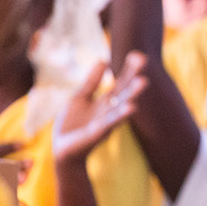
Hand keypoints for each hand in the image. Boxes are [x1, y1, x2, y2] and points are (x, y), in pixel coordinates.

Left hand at [52, 53, 147, 167]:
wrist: (62, 150)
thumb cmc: (72, 125)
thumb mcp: (80, 97)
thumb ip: (92, 81)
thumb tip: (103, 60)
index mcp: (106, 102)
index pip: (120, 82)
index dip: (128, 69)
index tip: (137, 54)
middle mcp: (109, 111)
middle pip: (124, 91)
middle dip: (133, 76)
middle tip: (144, 59)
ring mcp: (105, 122)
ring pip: (121, 106)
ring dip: (132, 95)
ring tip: (144, 81)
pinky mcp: (97, 134)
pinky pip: (110, 123)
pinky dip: (120, 116)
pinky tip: (132, 108)